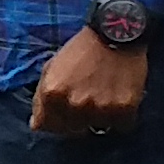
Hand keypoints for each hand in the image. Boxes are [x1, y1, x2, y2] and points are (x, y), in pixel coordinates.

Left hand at [30, 27, 148, 137]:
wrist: (115, 34)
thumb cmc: (80, 50)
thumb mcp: (50, 68)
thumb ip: (41, 97)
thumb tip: (37, 124)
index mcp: (52, 94)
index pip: (46, 127)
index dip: (54, 121)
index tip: (62, 115)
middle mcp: (74, 104)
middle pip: (72, 130)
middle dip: (76, 120)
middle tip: (86, 101)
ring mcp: (100, 108)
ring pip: (97, 128)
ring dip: (99, 117)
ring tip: (104, 95)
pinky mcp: (125, 108)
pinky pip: (122, 125)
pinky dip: (121, 116)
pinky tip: (120, 99)